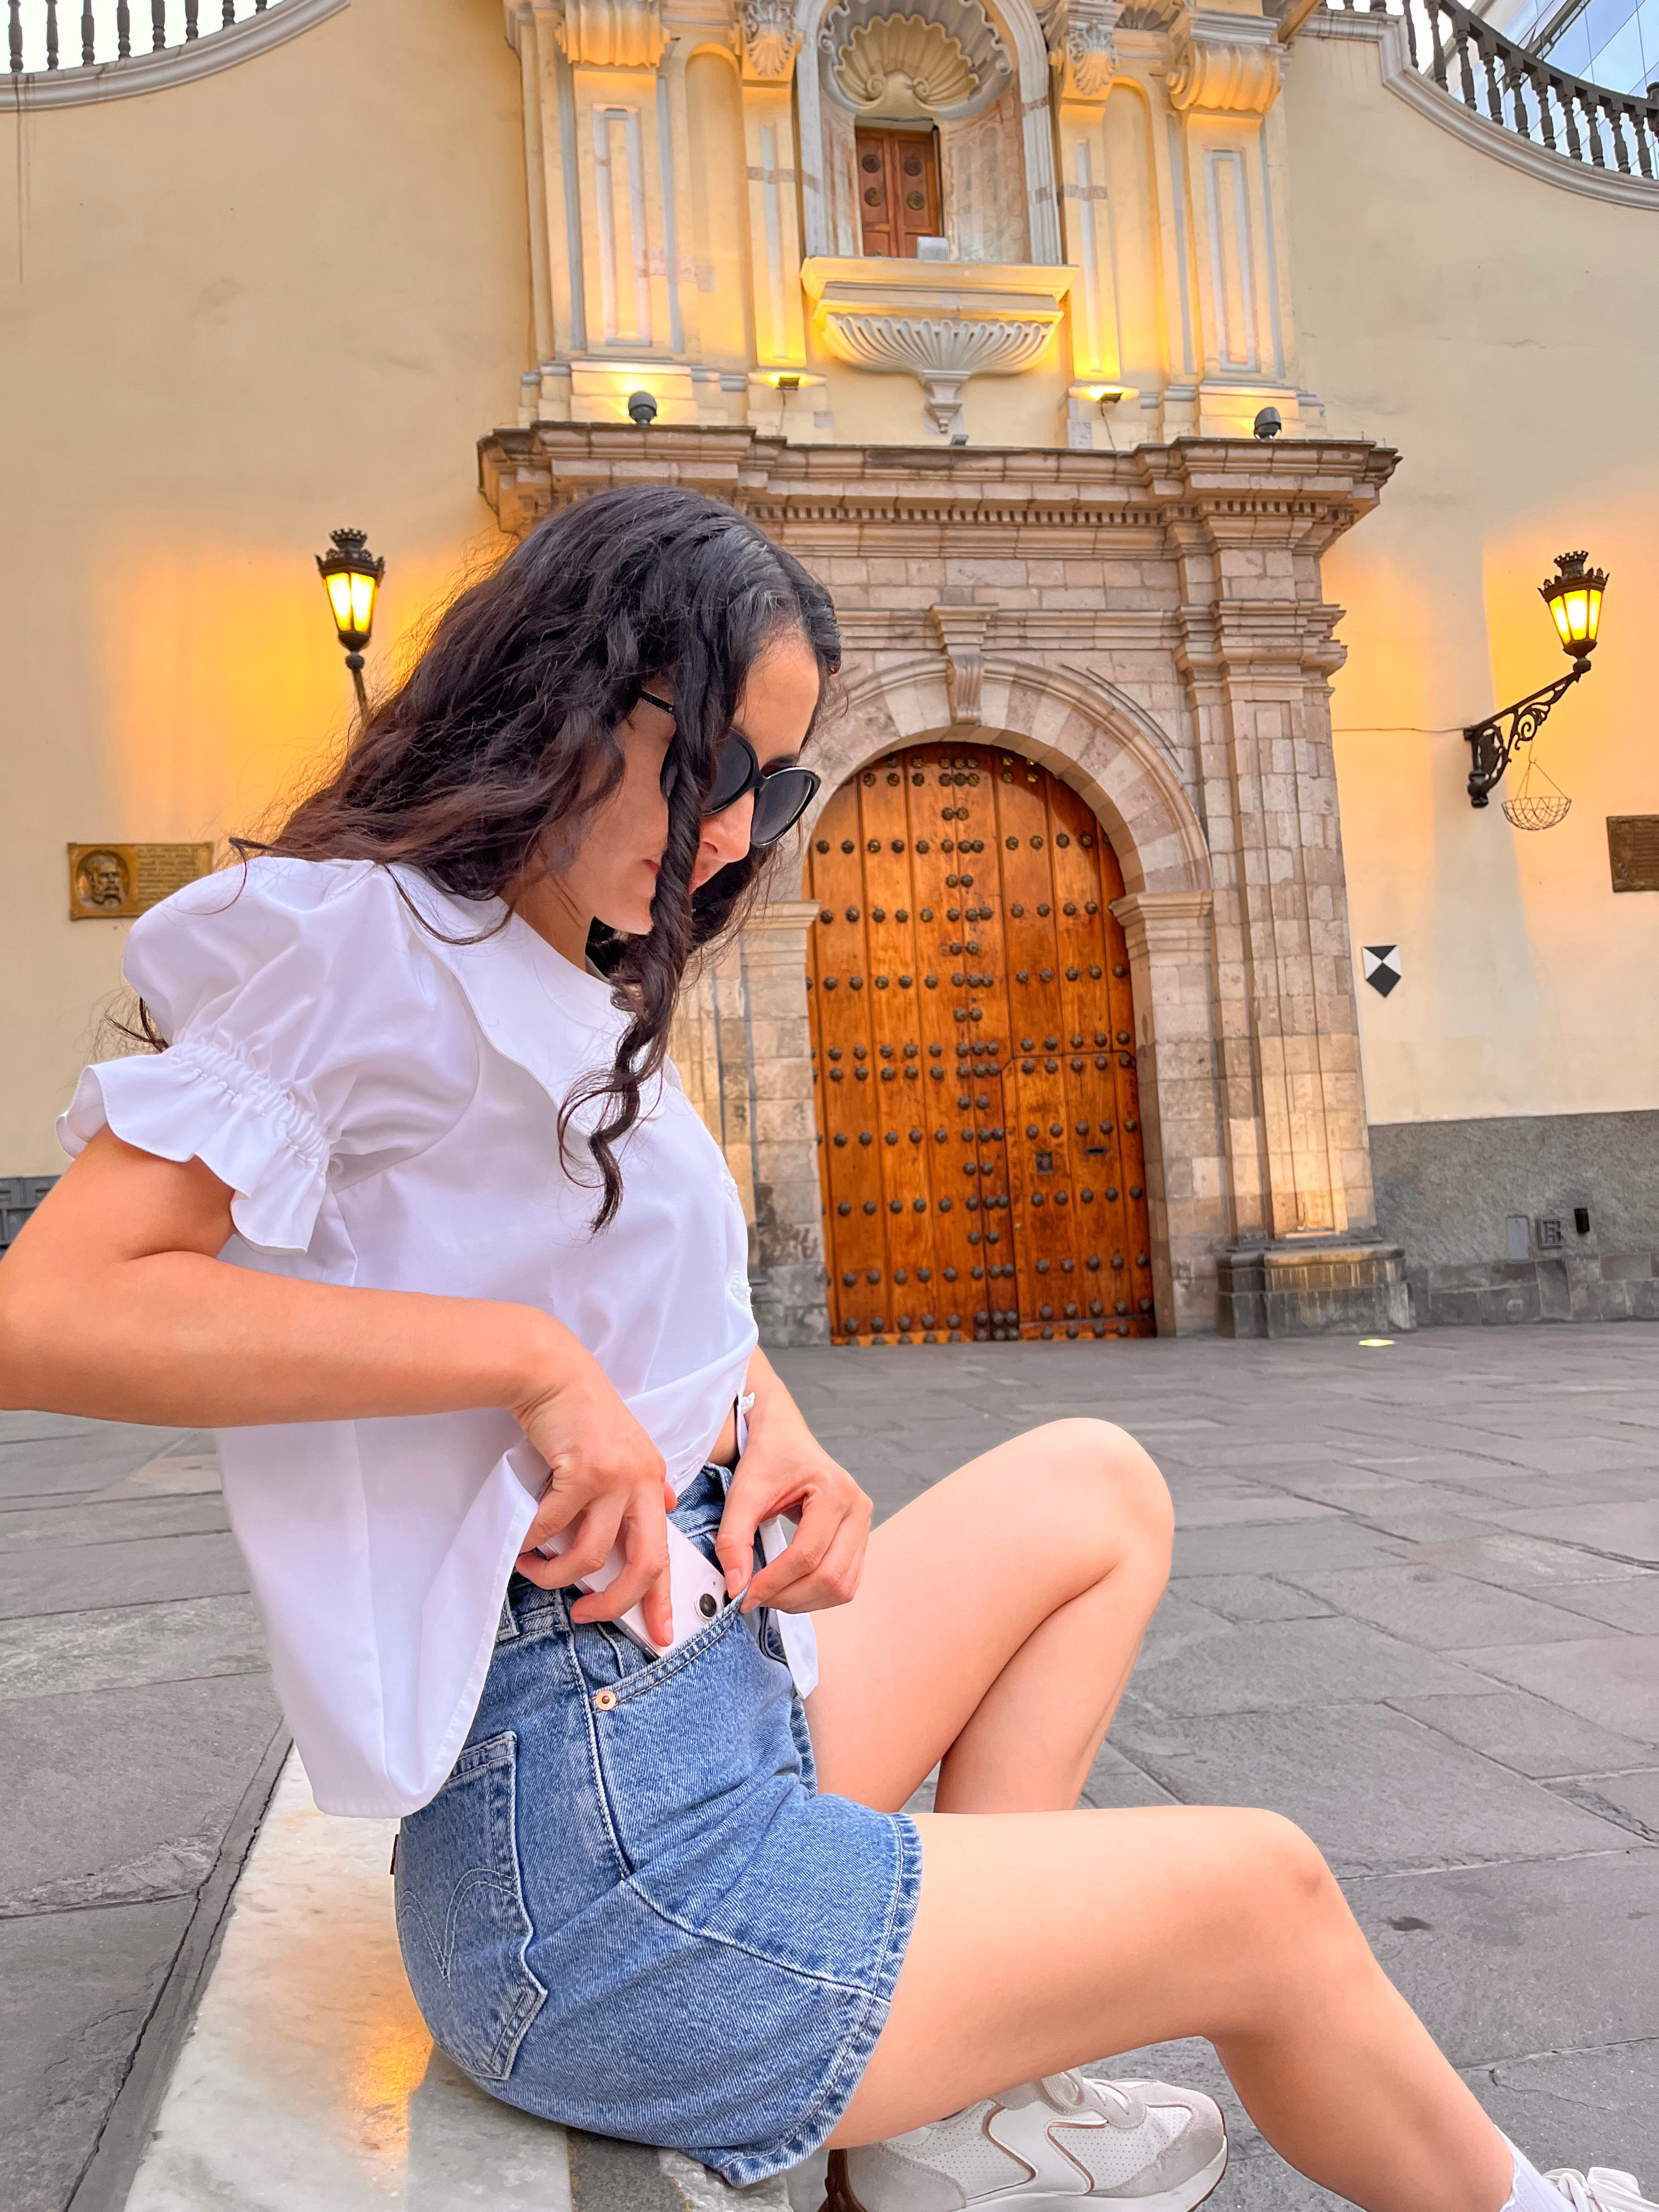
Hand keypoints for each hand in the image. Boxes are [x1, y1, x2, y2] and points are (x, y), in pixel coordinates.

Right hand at [510, 1337, 675, 1647]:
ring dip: (557, 1574)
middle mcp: (641, 1480)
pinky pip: (552, 1528)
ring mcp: (614, 1477)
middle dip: (616, 1603)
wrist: (553, 1372)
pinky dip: (533, 1542)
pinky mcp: (582, 1471)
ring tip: (537, 1570)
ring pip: (590, 1554)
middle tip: (585, 1616)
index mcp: (652, 1479)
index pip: (665, 1549)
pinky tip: (523, 1542)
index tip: (661, 1633)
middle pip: (643, 1563)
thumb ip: (641, 1483)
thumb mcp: (624, 1448)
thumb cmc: (580, 1412)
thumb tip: (664, 1508)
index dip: (663, 1597)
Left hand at [716, 1400, 870, 1616]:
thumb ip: (734, 1539)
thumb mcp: (744, 1492)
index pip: (807, 1554)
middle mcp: (858, 1509)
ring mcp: (864, 1525)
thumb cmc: (768, 1458)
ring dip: (805, 1601)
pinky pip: (846, 1582)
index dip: (774, 1582)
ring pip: (842, 1587)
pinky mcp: (860, 1539)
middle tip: (755, 1599)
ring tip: (772, 1595)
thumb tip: (737, 1588)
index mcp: (835, 1491)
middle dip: (790, 1596)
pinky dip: (817, 1594)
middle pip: (830, 1576)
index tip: (743, 1595)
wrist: (785, 1437)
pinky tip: (791, 1587)